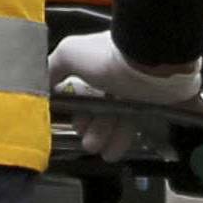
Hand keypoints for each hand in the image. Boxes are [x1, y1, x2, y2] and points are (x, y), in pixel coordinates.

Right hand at [47, 30, 201, 160]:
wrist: (153, 63)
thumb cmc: (109, 57)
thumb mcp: (71, 53)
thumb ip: (53, 66)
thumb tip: (43, 83)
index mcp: (100, 64)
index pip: (85, 93)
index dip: (78, 112)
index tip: (76, 124)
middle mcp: (119, 77)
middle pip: (101, 110)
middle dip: (92, 129)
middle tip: (89, 142)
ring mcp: (140, 92)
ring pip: (120, 121)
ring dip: (106, 138)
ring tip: (102, 150)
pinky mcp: (159, 105)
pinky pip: (141, 126)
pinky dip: (125, 139)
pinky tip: (115, 149)